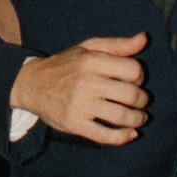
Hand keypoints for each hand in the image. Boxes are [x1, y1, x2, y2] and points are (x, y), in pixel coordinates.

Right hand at [11, 34, 148, 142]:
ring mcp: (80, 105)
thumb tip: (144, 39)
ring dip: (137, 119)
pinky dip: (122, 137)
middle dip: (142, 100)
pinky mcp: (75, 124)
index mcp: (92, 61)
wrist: (32, 84)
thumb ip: (118, 45)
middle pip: (131, 94)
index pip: (133, 70)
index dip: (140, 76)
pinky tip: (130, 134)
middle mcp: (87, 82)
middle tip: (140, 102)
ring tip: (139, 118)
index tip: (135, 81)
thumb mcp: (88, 48)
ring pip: (121, 116)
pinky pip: (104, 135)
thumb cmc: (66, 65)